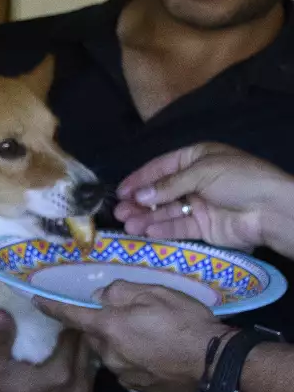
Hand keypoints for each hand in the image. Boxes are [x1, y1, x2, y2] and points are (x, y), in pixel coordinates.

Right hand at [0, 311, 95, 391]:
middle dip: (78, 333)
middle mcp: (77, 388)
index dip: (68, 320)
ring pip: (91, 364)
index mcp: (60, 375)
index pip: (74, 337)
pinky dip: (83, 367)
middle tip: (67, 317)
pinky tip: (71, 358)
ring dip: (83, 350)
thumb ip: (0, 337)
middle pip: (87, 349)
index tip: (60, 309)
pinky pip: (90, 379)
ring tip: (70, 335)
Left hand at [34, 281, 224, 391]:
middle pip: (94, 335)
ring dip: (121, 342)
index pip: (71, 315)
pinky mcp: (138, 387)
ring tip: (149, 335)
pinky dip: (135, 357)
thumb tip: (100, 297)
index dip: (52, 306)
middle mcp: (109, 353)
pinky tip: (155, 353)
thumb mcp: (155, 294)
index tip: (35, 300)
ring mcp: (122, 373)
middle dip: (103, 325)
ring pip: (111, 351)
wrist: (217, 366)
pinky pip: (127, 367)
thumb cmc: (187, 324)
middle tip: (128, 317)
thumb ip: (122, 292)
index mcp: (108, 327)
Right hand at [115, 143, 293, 252]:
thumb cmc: (239, 180)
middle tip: (119, 213)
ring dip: (146, 217)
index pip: (161, 167)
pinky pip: (178, 227)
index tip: (119, 191)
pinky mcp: (203, 227)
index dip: (139, 178)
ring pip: (166, 211)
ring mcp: (199, 205)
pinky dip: (162, 229)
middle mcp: (195, 181)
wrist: (271, 210)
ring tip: (128, 226)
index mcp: (197, 159)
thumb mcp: (202, 172)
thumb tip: (138, 196)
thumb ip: (168, 185)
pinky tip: (147, 232)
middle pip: (160, 191)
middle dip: (140, 202)